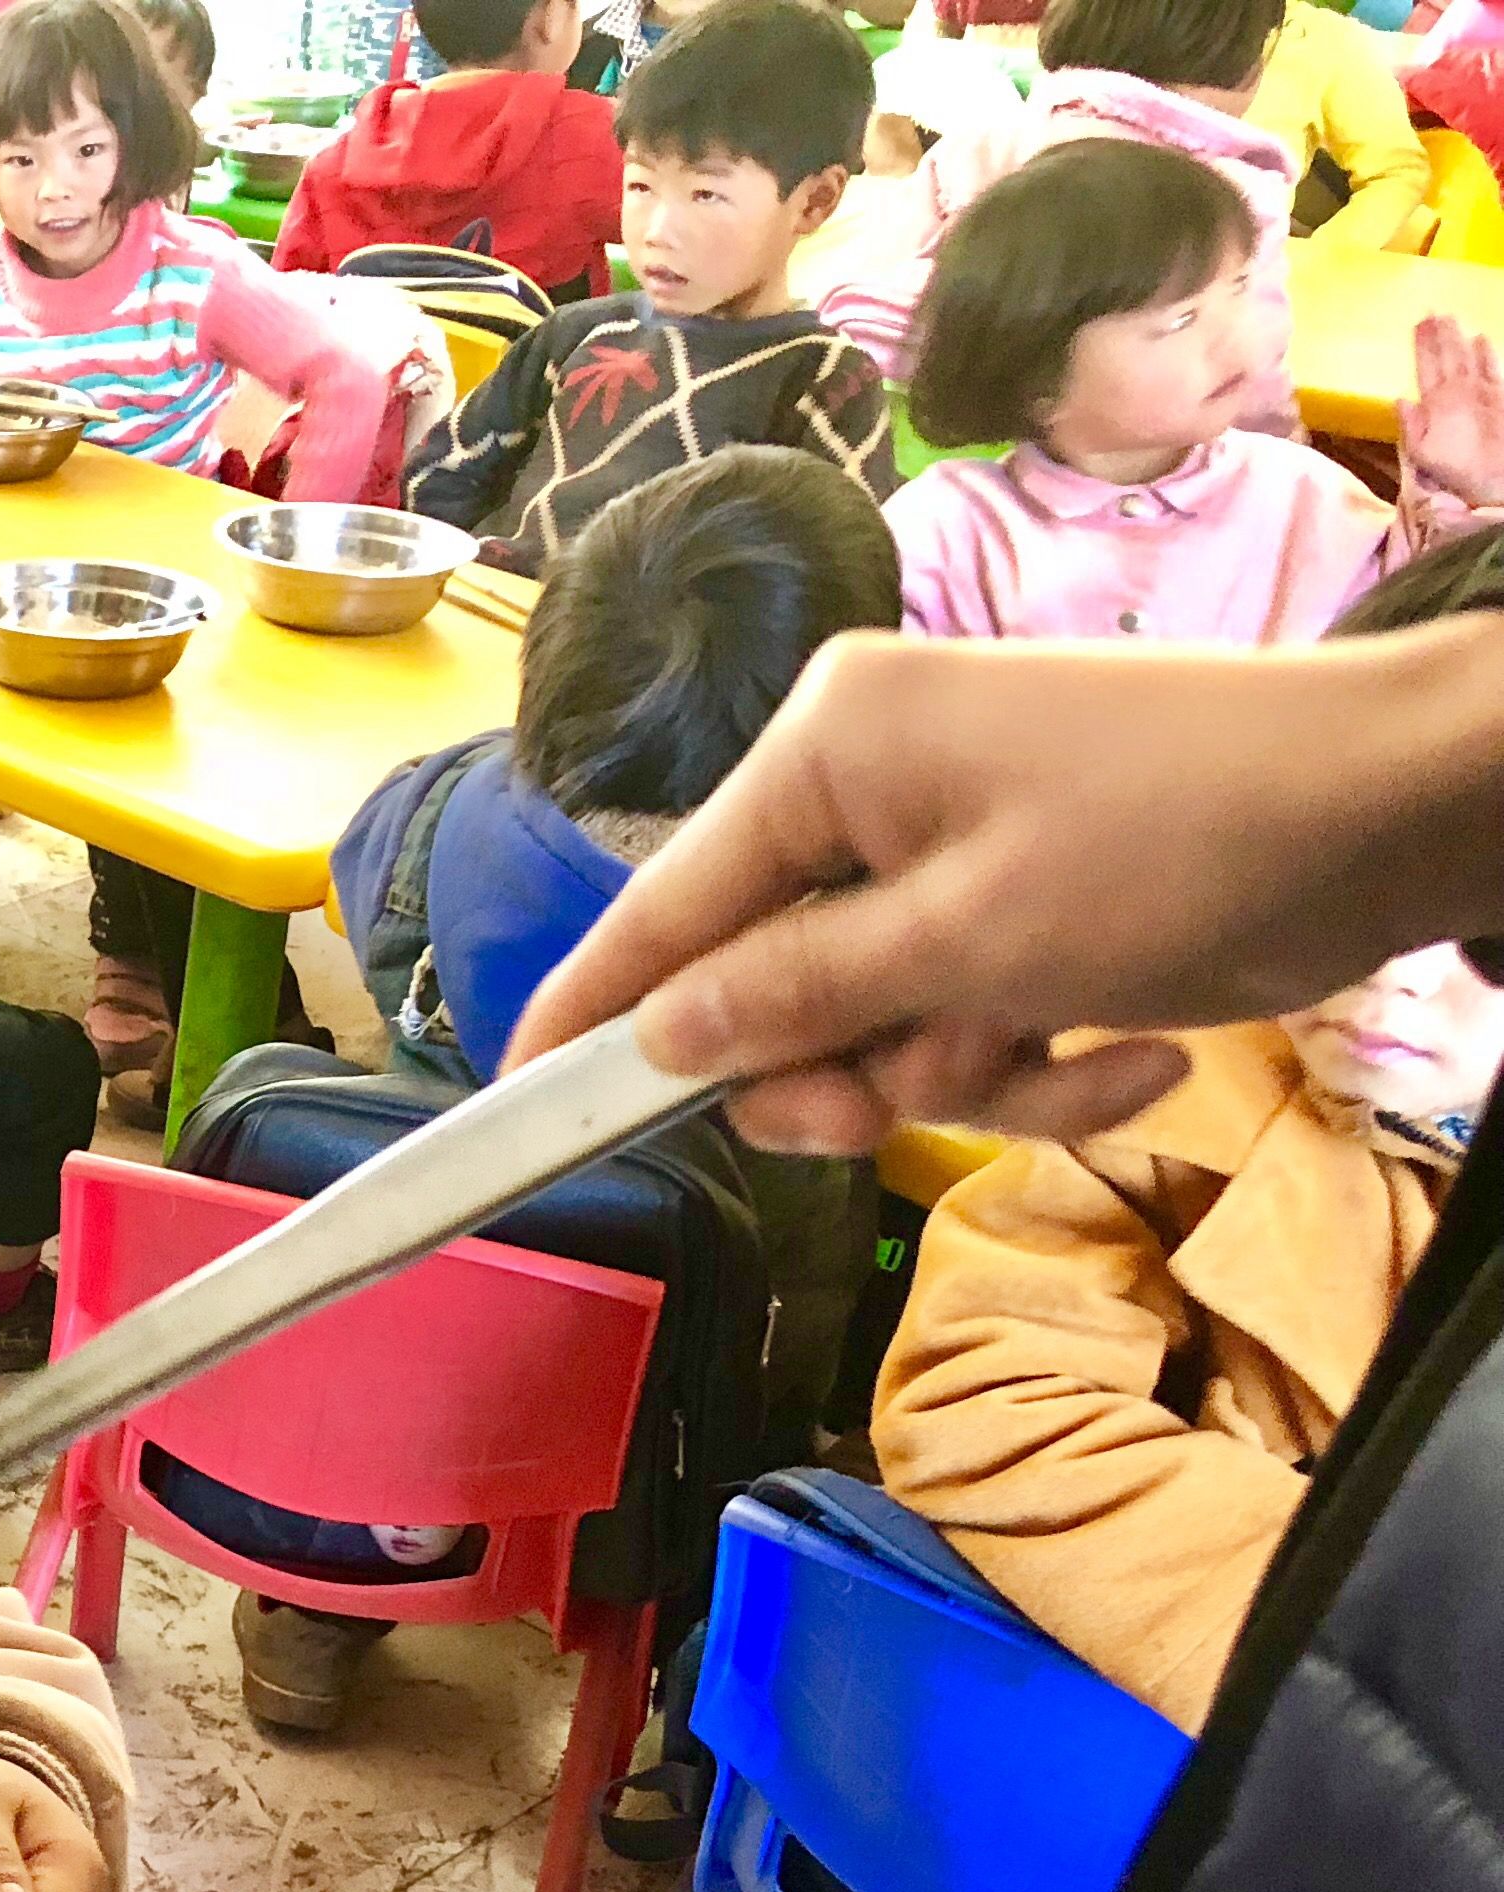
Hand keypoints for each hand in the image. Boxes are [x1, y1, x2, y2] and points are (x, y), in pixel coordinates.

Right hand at [507, 623, 1503, 1151]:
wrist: (1408, 808)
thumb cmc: (1183, 838)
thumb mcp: (966, 941)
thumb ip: (793, 998)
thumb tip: (654, 1041)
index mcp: (829, 753)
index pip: (663, 908)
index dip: (590, 1017)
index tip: (512, 1109)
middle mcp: (873, 788)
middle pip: (768, 985)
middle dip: (839, 1066)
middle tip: (889, 1108)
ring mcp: (957, 845)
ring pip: (880, 1025)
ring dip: (966, 1074)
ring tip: (1060, 1055)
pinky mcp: (1032, 902)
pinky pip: (978, 1021)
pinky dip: (1051, 1060)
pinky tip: (1143, 1050)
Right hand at [1405, 313, 1503, 507]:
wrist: (1499, 476)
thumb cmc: (1457, 472)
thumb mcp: (1422, 456)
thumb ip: (1411, 426)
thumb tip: (1401, 399)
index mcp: (1435, 404)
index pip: (1425, 367)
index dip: (1421, 346)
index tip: (1418, 324)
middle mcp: (1458, 390)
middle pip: (1447, 355)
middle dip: (1439, 333)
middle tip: (1434, 311)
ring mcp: (1482, 389)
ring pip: (1467, 355)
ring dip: (1458, 337)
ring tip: (1452, 318)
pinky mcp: (1501, 394)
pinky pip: (1493, 367)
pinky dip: (1487, 352)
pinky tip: (1482, 338)